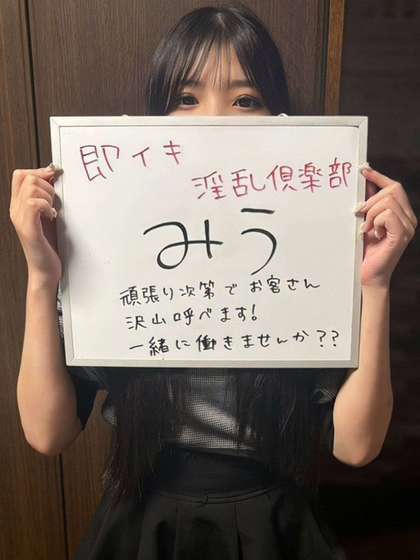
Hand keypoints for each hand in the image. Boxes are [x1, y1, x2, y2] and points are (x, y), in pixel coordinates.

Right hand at [9, 165, 61, 284]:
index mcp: (18, 206)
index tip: (54, 178)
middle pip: (26, 177)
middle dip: (45, 184)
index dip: (39, 171)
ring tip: (51, 211)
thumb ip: (46, 199)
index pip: (20, 175)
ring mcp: (20, 220)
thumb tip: (53, 178)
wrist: (45, 271)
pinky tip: (50, 216)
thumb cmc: (48, 246)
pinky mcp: (29, 230)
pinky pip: (34, 204)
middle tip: (52, 202)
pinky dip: (46, 206)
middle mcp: (15, 211)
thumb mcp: (46, 217)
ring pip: (31, 188)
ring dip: (47, 196)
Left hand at [356, 167, 417, 287]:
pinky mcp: (402, 235)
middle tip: (359, 214)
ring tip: (366, 229)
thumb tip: (363, 183)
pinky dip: (375, 222)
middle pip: (392, 189)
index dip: (378, 176)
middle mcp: (409, 219)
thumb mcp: (366, 222)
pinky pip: (388, 215)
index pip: (394, 186)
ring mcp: (408, 227)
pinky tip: (371, 234)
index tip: (363, 169)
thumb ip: (368, 204)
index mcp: (402, 214)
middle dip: (371, 199)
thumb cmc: (367, 250)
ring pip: (388, 201)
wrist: (369, 275)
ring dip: (371, 214)